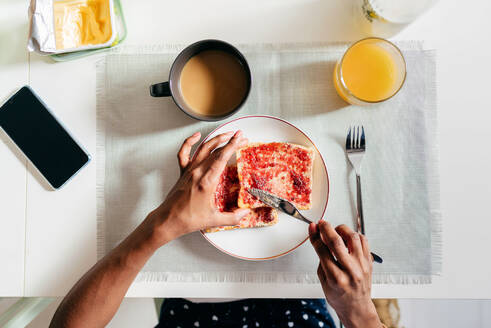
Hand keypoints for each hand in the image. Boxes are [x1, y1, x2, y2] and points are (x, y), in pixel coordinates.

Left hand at [146, 131, 249, 246]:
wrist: (168, 220)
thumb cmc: (188, 219)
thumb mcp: (214, 220)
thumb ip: (232, 218)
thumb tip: (245, 213)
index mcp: (206, 181)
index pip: (222, 157)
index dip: (232, 145)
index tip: (240, 137)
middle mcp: (197, 172)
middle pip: (216, 150)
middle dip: (230, 141)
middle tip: (241, 137)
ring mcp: (189, 170)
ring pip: (203, 148)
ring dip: (216, 139)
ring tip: (226, 134)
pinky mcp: (182, 172)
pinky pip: (184, 152)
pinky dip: (189, 141)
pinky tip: (196, 136)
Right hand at [309, 221, 381, 327]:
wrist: (356, 307)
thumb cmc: (339, 297)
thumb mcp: (323, 281)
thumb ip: (321, 259)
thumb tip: (318, 238)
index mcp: (336, 278)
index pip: (323, 250)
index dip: (315, 236)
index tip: (312, 228)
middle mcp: (351, 271)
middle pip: (337, 242)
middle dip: (326, 229)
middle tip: (322, 224)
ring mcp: (362, 265)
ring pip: (353, 238)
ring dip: (342, 229)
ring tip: (336, 230)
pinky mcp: (369, 262)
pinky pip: (364, 241)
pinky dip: (355, 235)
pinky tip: (348, 237)